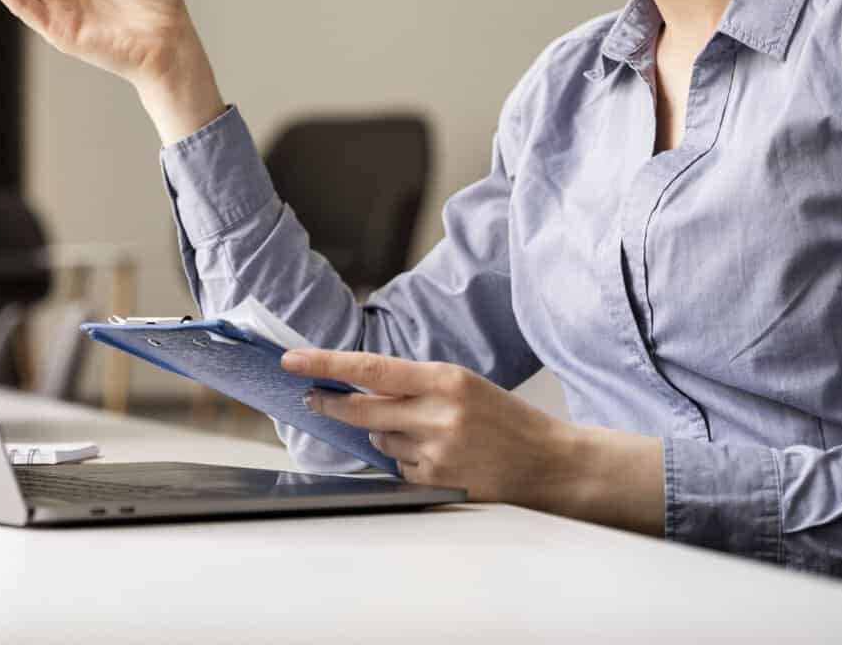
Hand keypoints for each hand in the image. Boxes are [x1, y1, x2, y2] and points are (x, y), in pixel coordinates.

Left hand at [281, 349, 576, 504]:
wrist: (549, 463)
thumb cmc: (507, 419)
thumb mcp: (464, 384)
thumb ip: (416, 384)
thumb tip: (363, 386)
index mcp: (445, 379)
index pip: (370, 368)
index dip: (325, 363)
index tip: (293, 359)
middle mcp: (437, 414)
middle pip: (361, 408)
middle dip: (330, 402)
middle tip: (312, 397)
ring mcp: (435, 452)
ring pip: (380, 439)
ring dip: (386, 434)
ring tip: (427, 434)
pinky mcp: (435, 482)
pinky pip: (398, 468)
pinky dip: (407, 461)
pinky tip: (439, 457)